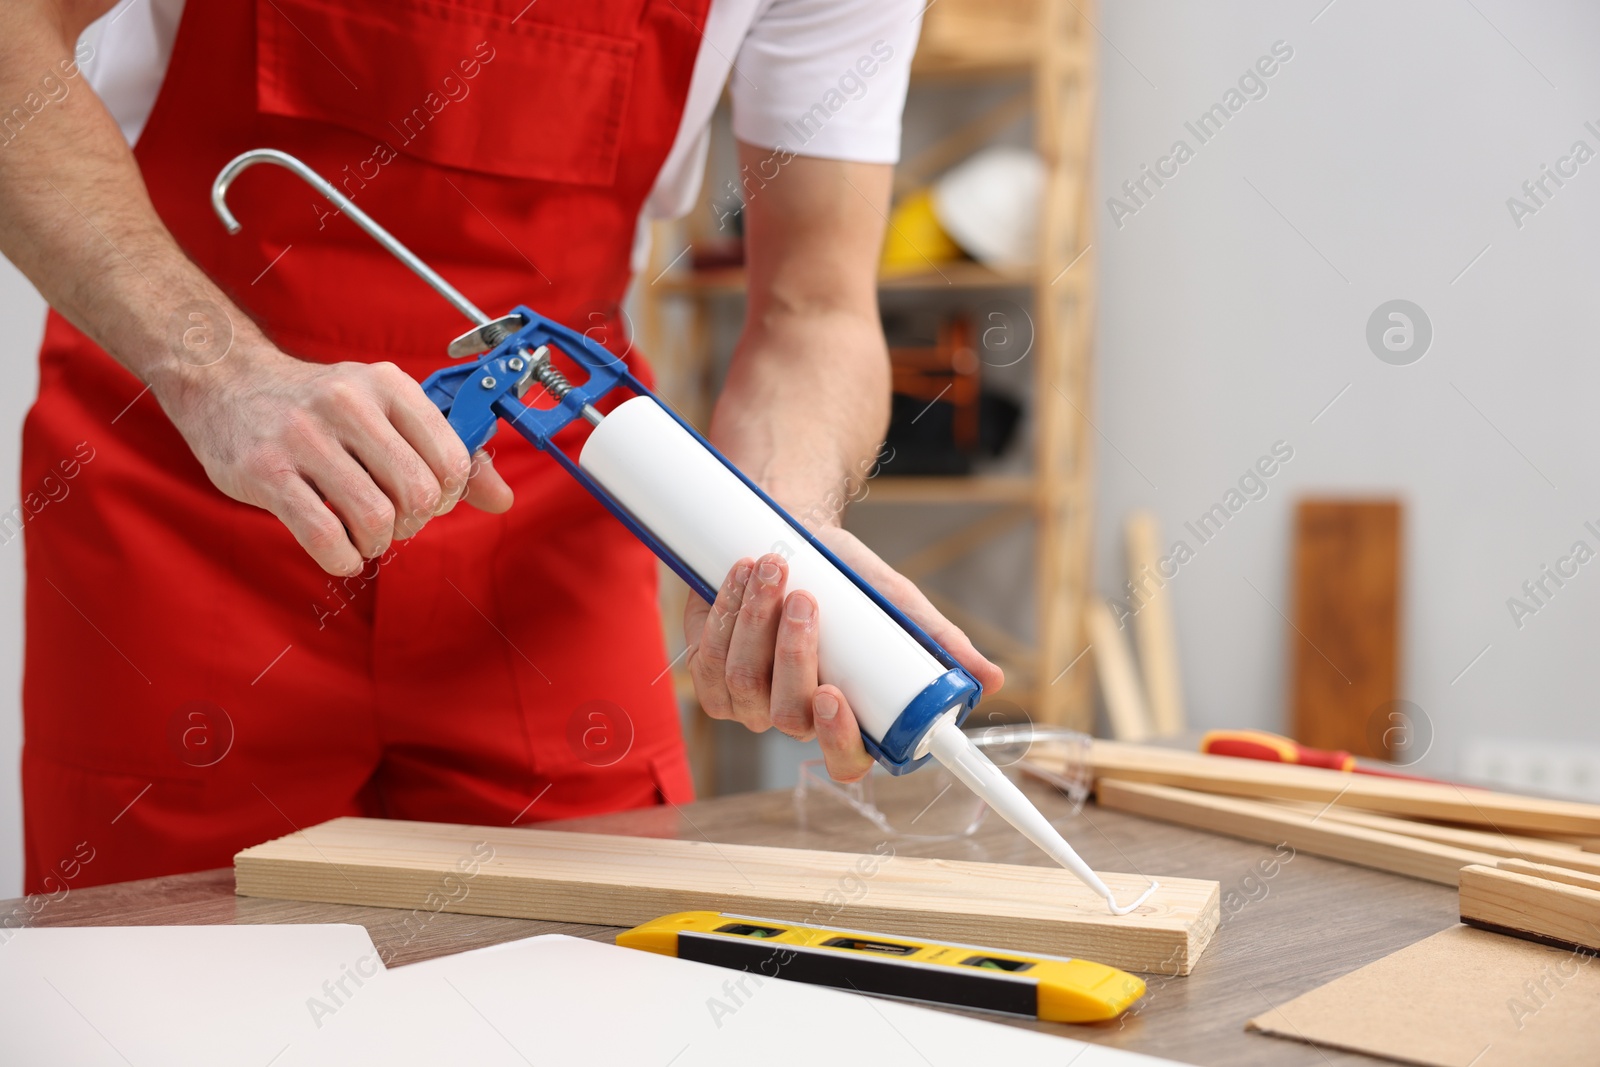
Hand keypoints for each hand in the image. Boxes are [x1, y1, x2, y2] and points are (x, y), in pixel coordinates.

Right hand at [157, 345, 514, 573]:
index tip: (430, 499)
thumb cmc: (321, 405)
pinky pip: (324, 536)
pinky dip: (344, 557)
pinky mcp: (265, 472)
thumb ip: (447, 451)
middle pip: (419, 492)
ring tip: (366, 534)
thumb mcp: (387, 409)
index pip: (453, 459)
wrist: (227, 381)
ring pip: (376, 517)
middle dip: (416, 522)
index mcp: (389, 385)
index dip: (451, 495)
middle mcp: (348, 403)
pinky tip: (342, 550)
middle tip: (396, 520)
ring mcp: (304, 437)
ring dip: (379, 542)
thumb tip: (501, 499)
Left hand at [684, 525, 1002, 782]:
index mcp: (845, 716)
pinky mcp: (708, 673)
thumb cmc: (847, 579)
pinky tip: (740, 574)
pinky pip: (707, 658)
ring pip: (742, 680)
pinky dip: (724, 612)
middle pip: (786, 711)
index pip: (844, 761)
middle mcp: (793, 717)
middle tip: (806, 598)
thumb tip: (993, 680)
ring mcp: (746, 701)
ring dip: (754, 621)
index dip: (837, 738)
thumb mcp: (895, 604)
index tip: (833, 694)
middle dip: (793, 652)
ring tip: (774, 566)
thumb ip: (937, 641)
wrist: (791, 536)